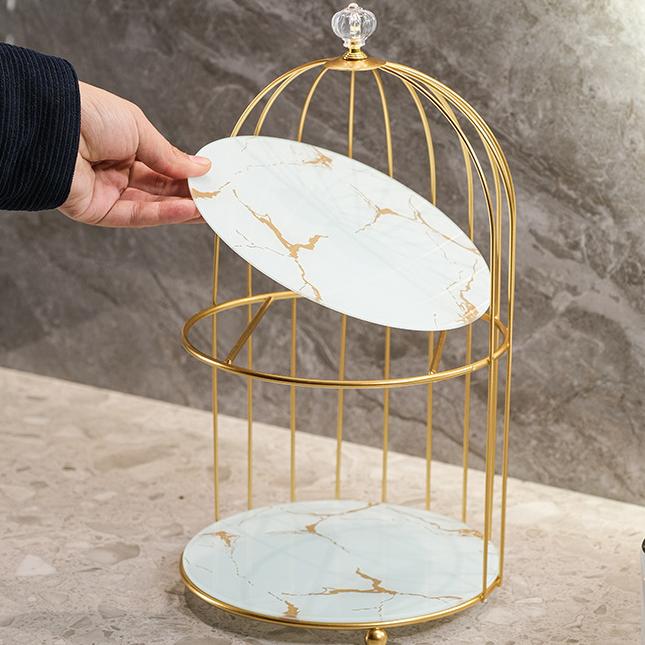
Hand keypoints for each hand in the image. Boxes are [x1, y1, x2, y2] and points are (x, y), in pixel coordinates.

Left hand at [59, 82, 209, 226]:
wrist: (50, 125)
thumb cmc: (88, 114)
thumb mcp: (139, 128)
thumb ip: (169, 154)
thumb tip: (201, 167)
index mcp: (123, 145)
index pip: (162, 165)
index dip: (187, 173)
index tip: (212, 178)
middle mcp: (115, 170)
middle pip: (159, 188)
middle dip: (189, 193)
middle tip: (217, 197)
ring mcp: (107, 192)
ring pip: (151, 205)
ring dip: (182, 208)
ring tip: (210, 208)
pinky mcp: (98, 211)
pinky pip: (136, 216)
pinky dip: (164, 214)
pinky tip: (188, 210)